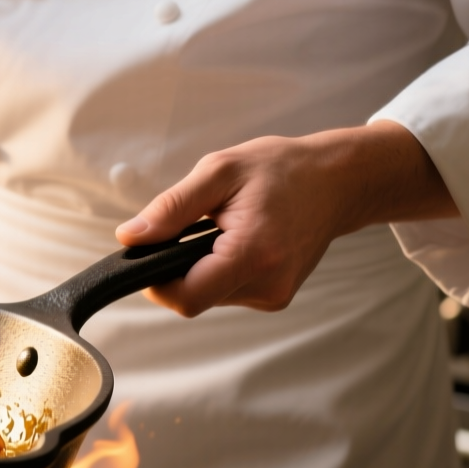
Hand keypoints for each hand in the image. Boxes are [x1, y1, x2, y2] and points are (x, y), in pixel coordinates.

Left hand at [115, 121, 457, 316]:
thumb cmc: (281, 169)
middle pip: (194, 298)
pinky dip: (219, 269)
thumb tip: (130, 238)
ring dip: (200, 267)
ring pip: (209, 296)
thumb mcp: (219, 172)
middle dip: (179, 267)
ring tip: (221, 228)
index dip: (156, 281)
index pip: (186, 298)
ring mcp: (274, 295)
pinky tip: (235, 239)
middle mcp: (268, 285)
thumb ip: (171, 208)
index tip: (151, 251)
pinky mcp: (275, 296)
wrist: (337, 180)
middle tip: (193, 226)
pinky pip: (227, 291)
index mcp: (253, 255)